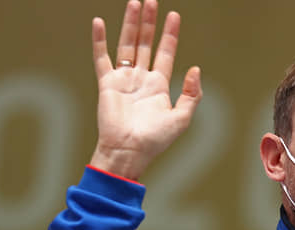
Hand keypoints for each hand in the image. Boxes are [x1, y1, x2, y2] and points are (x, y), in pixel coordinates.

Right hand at [90, 0, 201, 179]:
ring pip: (127, 44)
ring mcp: (123, 79)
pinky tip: (98, 22)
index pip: (166, 53)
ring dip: (131, 24)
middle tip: (151, 1)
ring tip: (135, 3)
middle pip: (146, 43)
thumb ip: (192, 94)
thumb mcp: (182, 118)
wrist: (129, 151)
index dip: (170, 34)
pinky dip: (99, 40)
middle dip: (149, 22)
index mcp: (159, 85)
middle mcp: (141, 78)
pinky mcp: (107, 83)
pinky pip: (102, 57)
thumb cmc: (156, 140)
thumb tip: (195, 68)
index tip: (174, 15)